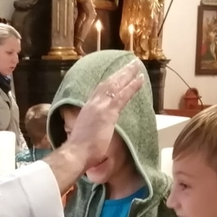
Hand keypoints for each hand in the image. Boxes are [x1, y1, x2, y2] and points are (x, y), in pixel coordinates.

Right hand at [44, 60, 144, 193]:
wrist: (76, 153)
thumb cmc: (80, 151)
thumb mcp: (86, 135)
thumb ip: (92, 129)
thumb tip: (96, 133)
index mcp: (87, 109)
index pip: (99, 91)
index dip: (109, 82)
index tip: (117, 75)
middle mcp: (93, 104)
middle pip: (108, 83)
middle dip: (119, 73)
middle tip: (130, 63)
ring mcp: (100, 107)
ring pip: (116, 85)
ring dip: (127, 74)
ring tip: (136, 65)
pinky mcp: (108, 112)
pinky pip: (123, 95)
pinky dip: (132, 86)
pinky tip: (140, 79)